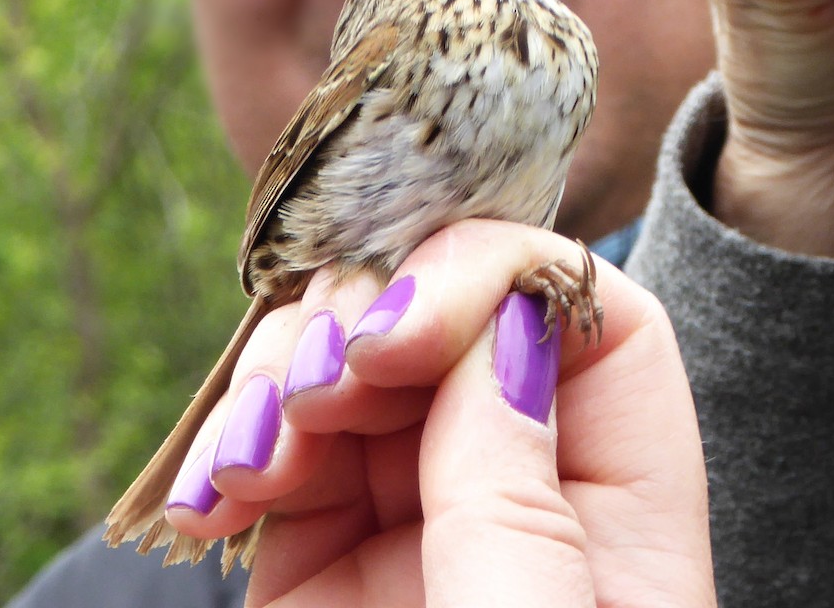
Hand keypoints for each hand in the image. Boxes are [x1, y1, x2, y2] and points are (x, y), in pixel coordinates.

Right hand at [163, 220, 714, 606]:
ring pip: (352, 370)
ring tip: (256, 452)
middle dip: (369, 320)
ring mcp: (413, 518)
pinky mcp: (315, 555)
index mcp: (621, 515)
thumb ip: (510, 493)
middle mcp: (519, 496)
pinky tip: (212, 493)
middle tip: (321, 372)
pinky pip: (276, 455)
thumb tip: (491, 327)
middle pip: (452, 323)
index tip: (405, 327)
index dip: (499, 278)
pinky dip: (234, 452)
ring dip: (288, 377)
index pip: (588, 319)